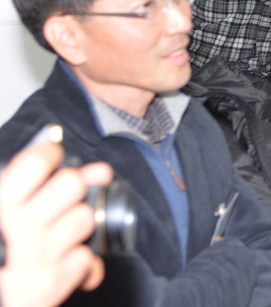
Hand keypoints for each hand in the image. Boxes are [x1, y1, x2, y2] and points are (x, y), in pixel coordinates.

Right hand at [0, 143, 112, 306]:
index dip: (49, 154)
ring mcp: (38, 256)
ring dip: (76, 226)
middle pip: (71, 185)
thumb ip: (25, 187)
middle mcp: (17, 229)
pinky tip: (59, 263)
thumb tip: (82, 163)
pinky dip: (78, 261)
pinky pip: (88, 256)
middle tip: (58, 201)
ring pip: (84, 218)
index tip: (52, 156)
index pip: (35, 163)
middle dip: (71, 190)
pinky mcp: (54, 281)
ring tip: (55, 236)